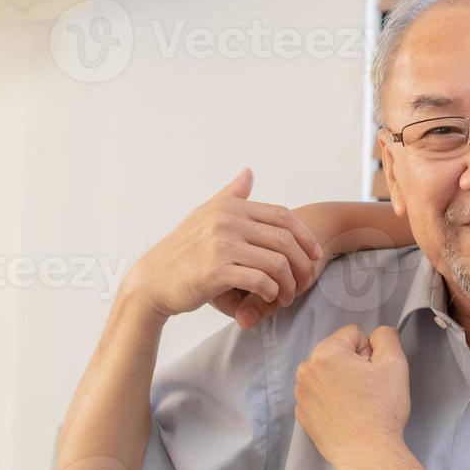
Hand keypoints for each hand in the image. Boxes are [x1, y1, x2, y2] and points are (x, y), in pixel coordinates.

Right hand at [129, 168, 322, 320]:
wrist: (152, 280)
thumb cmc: (183, 250)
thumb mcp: (205, 215)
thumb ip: (231, 195)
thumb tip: (249, 172)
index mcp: (229, 207)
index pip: (282, 216)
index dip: (306, 236)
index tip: (316, 255)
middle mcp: (227, 221)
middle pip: (285, 240)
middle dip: (303, 264)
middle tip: (305, 282)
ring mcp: (221, 245)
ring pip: (277, 263)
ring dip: (289, 284)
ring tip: (287, 296)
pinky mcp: (216, 271)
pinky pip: (260, 281)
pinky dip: (272, 292)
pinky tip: (270, 298)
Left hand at [294, 324, 411, 469]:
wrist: (367, 453)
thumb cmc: (381, 409)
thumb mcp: (395, 364)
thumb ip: (387, 337)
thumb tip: (377, 335)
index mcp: (326, 353)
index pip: (354, 334)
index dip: (370, 351)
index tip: (374, 373)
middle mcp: (306, 371)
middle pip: (337, 353)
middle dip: (354, 366)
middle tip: (369, 390)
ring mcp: (301, 395)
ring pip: (328, 375)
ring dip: (342, 383)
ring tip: (358, 405)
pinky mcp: (302, 415)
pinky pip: (320, 396)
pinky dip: (332, 402)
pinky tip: (347, 416)